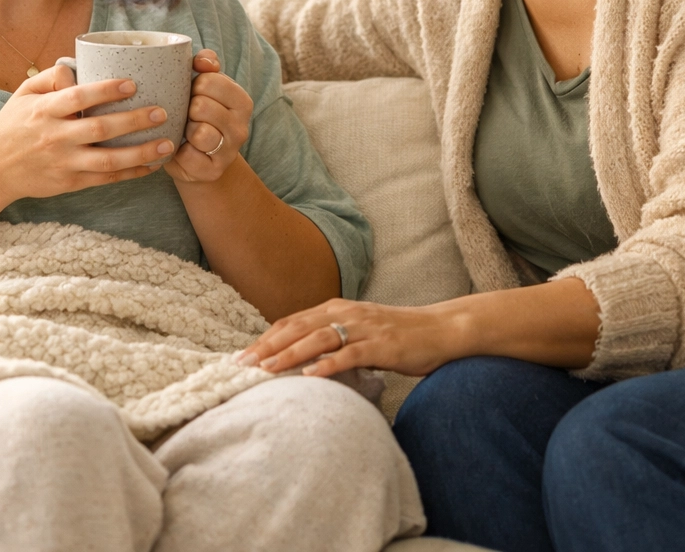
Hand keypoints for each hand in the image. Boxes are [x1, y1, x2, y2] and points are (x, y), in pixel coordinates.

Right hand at [0, 62, 173, 206]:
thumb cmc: (13, 126)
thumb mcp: (23, 94)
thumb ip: (50, 77)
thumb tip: (78, 67)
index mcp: (44, 111)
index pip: (77, 97)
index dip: (105, 90)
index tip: (132, 83)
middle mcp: (55, 137)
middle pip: (100, 129)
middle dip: (135, 121)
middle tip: (162, 112)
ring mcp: (63, 162)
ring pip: (108, 160)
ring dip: (141, 153)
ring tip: (168, 143)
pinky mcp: (70, 183)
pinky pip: (106, 179)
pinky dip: (131, 173)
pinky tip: (152, 165)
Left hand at [163, 49, 252, 183]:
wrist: (196, 159)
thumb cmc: (197, 115)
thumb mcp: (204, 87)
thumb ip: (206, 65)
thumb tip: (203, 61)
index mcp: (241, 101)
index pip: (209, 81)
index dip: (193, 85)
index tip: (193, 94)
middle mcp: (241, 126)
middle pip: (201, 106)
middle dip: (187, 109)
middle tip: (187, 115)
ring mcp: (229, 151)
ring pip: (199, 132)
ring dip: (185, 130)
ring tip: (185, 132)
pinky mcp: (213, 171)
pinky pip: (189, 156)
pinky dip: (179, 152)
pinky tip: (182, 149)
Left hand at [236, 299, 467, 378]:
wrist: (442, 329)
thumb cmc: (400, 335)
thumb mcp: (360, 331)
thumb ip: (334, 340)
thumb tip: (303, 360)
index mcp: (338, 309)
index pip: (293, 321)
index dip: (267, 337)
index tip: (243, 355)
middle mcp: (347, 313)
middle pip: (299, 327)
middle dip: (268, 346)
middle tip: (242, 364)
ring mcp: (365, 328)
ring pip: (319, 338)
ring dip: (290, 354)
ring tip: (267, 370)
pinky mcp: (382, 345)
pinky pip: (351, 354)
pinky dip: (328, 365)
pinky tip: (311, 377)